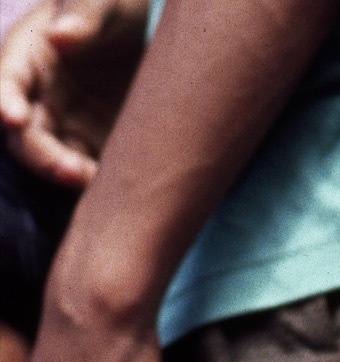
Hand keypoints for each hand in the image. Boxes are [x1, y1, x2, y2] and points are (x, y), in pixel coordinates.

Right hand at [0, 0, 144, 188]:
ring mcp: (64, 126)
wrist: (146, 36)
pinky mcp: (91, 148)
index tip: (15, 118)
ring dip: (68, 177)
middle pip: (24, 137)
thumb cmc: (112, 6)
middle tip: (73, 169)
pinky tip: (115, 186)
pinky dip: (95, 184)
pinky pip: (86, 174)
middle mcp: (39, 97)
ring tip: (94, 180)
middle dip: (41, 157)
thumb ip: (83, 13)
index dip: (6, 101)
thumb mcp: (102, 1)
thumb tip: (60, 36)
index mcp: (27, 57)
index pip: (6, 83)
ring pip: (52, 162)